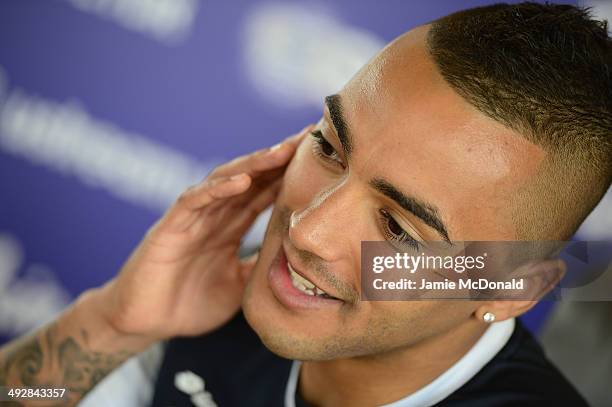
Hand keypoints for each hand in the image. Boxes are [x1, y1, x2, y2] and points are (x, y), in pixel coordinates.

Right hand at [96, 126, 311, 339]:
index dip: (289, 176)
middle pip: (250, 179)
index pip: (263, 194)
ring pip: (224, 182)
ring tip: (281, 151)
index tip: (318, 160)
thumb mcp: (239, 286)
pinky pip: (194, 201)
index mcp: (230, 228)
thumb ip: (260, 267)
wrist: (146, 324)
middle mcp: (213, 216)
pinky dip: (217, 189)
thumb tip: (295, 258)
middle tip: (307, 138)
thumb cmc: (189, 304)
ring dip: (252, 165)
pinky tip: (241, 179)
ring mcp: (192, 219)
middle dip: (277, 159)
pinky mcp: (170, 227)